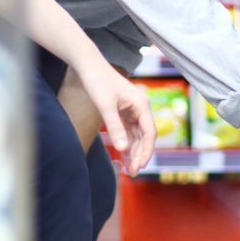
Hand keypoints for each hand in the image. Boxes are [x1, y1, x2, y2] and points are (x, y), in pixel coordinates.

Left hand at [75, 58, 155, 176]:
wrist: (89, 67)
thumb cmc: (98, 83)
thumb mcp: (105, 106)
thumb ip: (115, 127)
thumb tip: (123, 149)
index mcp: (142, 105)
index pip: (150, 133)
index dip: (147, 151)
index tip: (141, 165)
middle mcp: (141, 108)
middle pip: (145, 136)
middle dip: (140, 155)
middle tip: (133, 173)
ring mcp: (133, 110)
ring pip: (137, 135)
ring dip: (134, 151)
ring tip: (129, 169)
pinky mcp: (124, 111)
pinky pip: (129, 131)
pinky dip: (127, 143)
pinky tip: (124, 156)